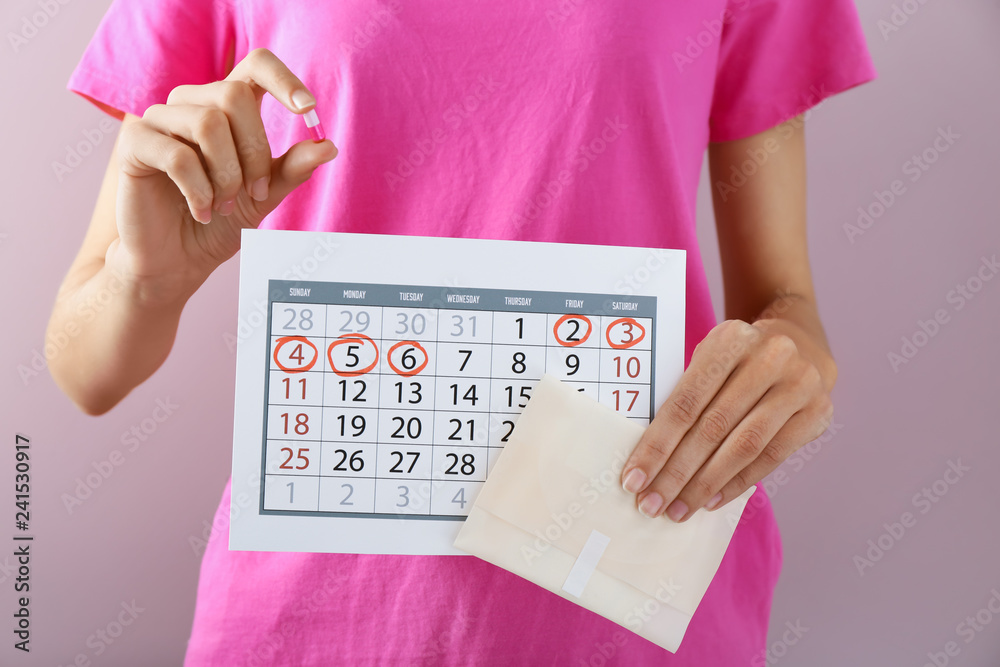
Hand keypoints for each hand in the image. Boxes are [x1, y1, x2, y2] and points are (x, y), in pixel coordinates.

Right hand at [111, 48, 336, 301]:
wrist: (176, 260)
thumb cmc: (218, 221)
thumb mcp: (264, 195)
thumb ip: (292, 169)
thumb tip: (328, 146)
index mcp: (226, 107)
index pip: (256, 65)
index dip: (283, 80)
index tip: (307, 110)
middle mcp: (191, 103)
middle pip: (233, 96)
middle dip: (254, 152)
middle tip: (256, 193)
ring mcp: (159, 119)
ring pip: (207, 123)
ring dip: (227, 174)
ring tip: (224, 205)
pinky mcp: (134, 143)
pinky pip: (177, 155)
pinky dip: (199, 190)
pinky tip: (202, 210)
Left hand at [619, 318, 834, 520]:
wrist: (799, 343)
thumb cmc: (737, 361)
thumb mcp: (709, 360)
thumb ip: (685, 398)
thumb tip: (649, 459)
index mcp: (730, 340)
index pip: (685, 402)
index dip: (658, 445)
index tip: (633, 479)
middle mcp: (769, 358)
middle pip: (713, 428)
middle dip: (677, 473)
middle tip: (651, 504)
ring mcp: (799, 384)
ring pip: (743, 446)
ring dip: (705, 485)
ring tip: (679, 509)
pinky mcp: (818, 412)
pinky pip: (771, 457)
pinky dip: (737, 482)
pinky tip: (711, 501)